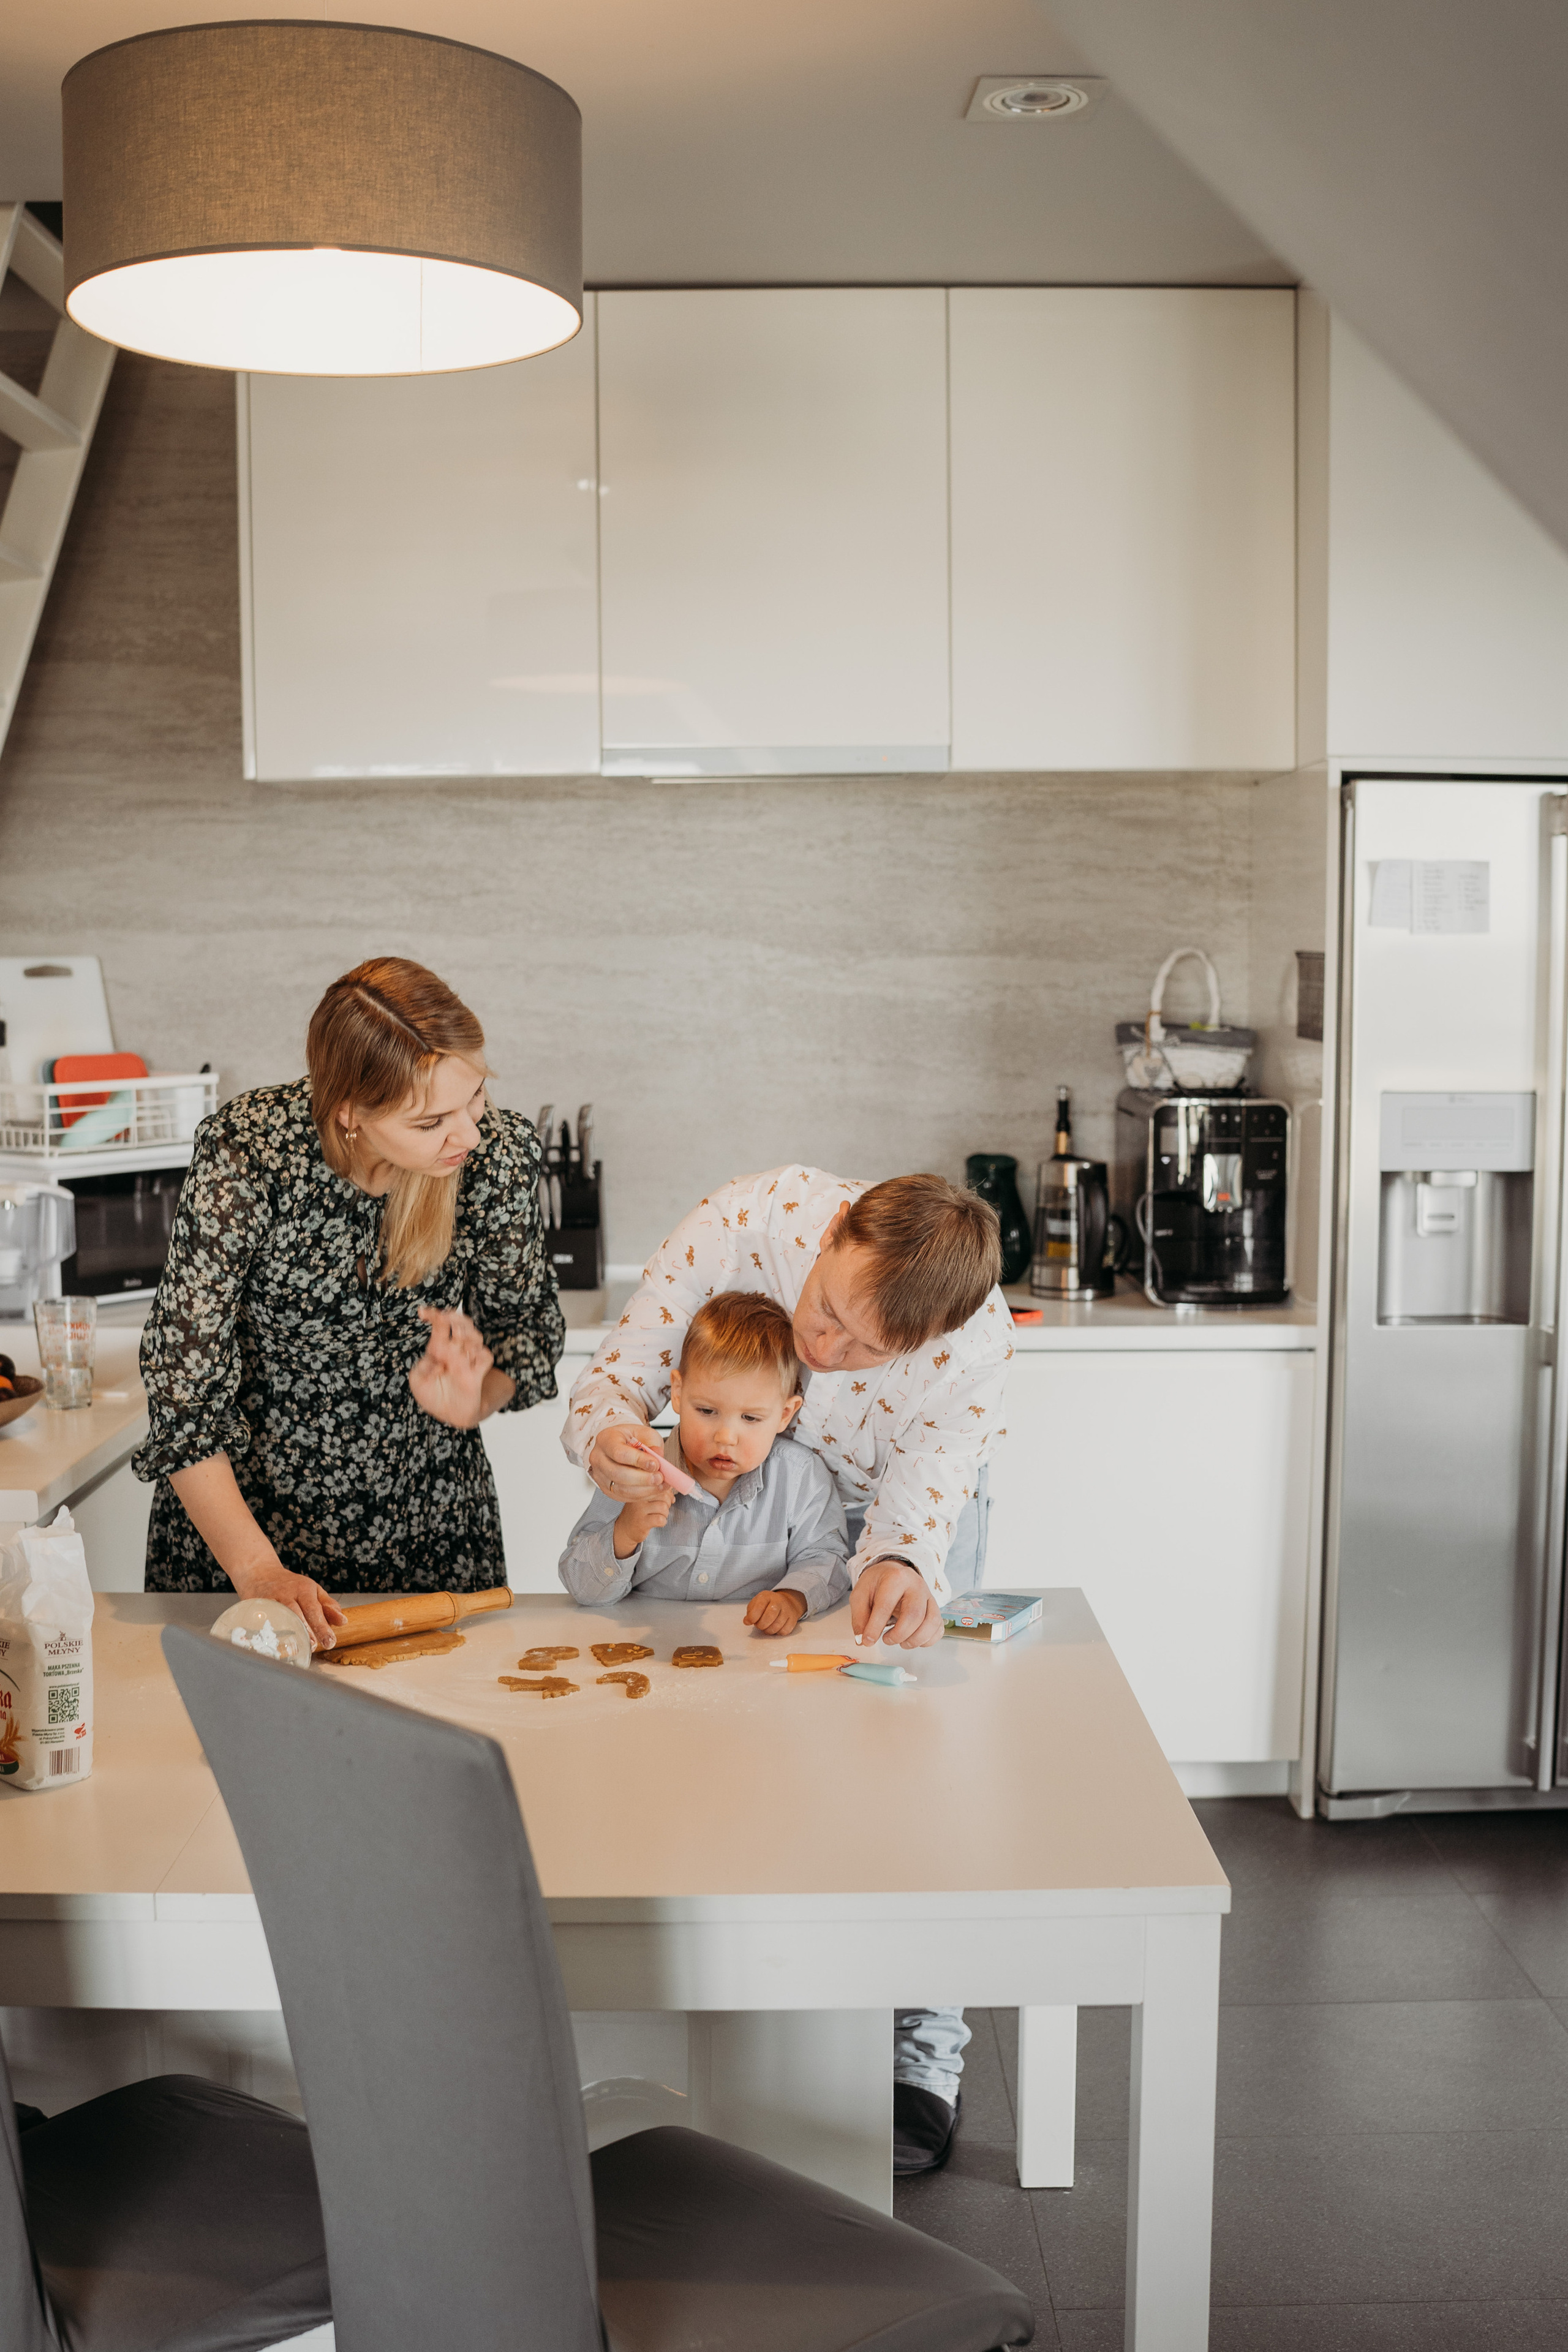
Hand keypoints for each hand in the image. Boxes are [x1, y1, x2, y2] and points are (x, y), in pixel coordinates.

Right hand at [228, 1556, 346, 1653]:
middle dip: (307, 1631)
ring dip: (290, 1632)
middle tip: (314, 1646)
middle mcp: (287, 1593)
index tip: (330, 1641)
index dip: (322, 1626)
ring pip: (281, 1616)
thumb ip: (327, 1606)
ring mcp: (270, 1598)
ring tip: (298, 1647)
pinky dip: (269, 1630)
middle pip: (298, 1613)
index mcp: (304, 1589)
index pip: (315, 1609)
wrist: (260, 1572)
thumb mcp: (312, 1590)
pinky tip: (274, 1642)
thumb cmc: (290, 1585)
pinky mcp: (256, 1604)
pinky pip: (264, 1618)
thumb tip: (342, 1621)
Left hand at [410, 1306, 492, 1427]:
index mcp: (439, 1348)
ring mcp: (468, 1361)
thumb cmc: (433, 1395)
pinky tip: (468, 1357)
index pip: (440, 1326)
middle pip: (461, 1324)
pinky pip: (485, 1357)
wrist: (449, 1415)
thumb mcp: (417, 1381)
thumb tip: (435, 1362)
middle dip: (454, 1317)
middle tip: (444, 1317)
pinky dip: (479, 1354)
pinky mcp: (478, 1374)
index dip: (433, 1315)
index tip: (422, 1312)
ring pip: (475, 1336)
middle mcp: (455, 1351)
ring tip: (457, 1333)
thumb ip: (421, 1368)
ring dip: (467, 1332)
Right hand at [589, 1420, 668, 1507]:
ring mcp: (600, 1476)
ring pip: (621, 1488)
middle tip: (660, 1477)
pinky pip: (624, 1496)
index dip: (638, 1460)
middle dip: (642, 1478)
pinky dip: (642, 1495)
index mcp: (605, 1440)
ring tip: (661, 1485)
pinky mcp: (606, 1489)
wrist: (622, 1445)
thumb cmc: (633, 1438)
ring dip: (644, 1489)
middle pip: (618, 1473)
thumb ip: (652, 1444)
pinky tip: (654, 1490)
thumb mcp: (645, 1434)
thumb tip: (658, 1456)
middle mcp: (598, 1458)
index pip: (619, 1453)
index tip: (655, 1464)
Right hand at [612, 1485, 672, 1558]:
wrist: (625, 1529)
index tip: (666, 1498)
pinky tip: (656, 1522)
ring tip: (658, 1515)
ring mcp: (639, 1511)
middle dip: (667, 1504)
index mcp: (640, 1490)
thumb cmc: (638, 1512)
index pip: (660, 1485)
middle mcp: (638, 1498)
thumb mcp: (646, 1498)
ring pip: (663, 1507)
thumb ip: (659, 1493)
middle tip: (660, 1509)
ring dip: (665, 1514)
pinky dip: (663, 1522)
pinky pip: (661, 1519)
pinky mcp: (642, 1523)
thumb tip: (672, 1494)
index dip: (667, 1493)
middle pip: (664, 1496)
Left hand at [744, 1587, 807, 1636]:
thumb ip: (750, 1611)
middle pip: (770, 1616)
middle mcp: (779, 1601)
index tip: (749, 1621)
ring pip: (777, 1626)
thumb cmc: (767, 1604)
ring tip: (766, 1627)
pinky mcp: (793, 1619)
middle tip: (759, 1625)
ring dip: (768, 1630)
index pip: (759, 1607)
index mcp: (767, 1596)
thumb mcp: (757, 1603)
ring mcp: (788, 1610)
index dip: (752, 1617)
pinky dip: (777, 1632)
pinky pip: (784, 1631)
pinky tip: (775, 1627)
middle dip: (761, 1625)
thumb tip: (747, 1621)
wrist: (786, 1602)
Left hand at [850, 1558, 944, 1648]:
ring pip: (930, 1623)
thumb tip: (863, 1640)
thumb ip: (860, 1617)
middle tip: (886, 1640)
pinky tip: (913, 1640)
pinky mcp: (935, 1608)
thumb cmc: (877, 1584)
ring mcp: (929, 1596)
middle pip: (914, 1615)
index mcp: (895, 1578)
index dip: (875, 1627)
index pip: (886, 1605)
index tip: (868, 1641)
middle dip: (899, 1635)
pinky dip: (927, 1640)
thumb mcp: (860, 1594)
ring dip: (915, 1640)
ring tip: (901, 1642)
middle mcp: (916, 1585)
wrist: (894, 1573)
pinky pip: (938, 1628)